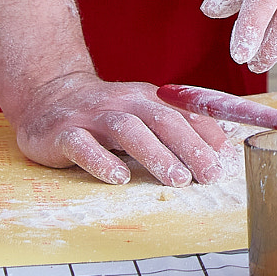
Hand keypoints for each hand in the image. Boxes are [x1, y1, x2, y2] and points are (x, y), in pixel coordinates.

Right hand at [8, 70, 227, 185]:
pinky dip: (102, 161)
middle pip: (163, 120)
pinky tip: (118, 178)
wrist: (49, 96)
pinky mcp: (64, 132)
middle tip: (210, 174)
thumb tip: (223, 144)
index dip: (208, 136)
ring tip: (177, 179)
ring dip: (156, 154)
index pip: (185, 114)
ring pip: (128, 130)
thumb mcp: (144, 112)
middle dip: (190, 148)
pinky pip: (83, 146)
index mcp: (149, 98)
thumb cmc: (106, 113)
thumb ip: (178, 126)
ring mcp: (93, 116)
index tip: (227, 160)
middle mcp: (124, 102)